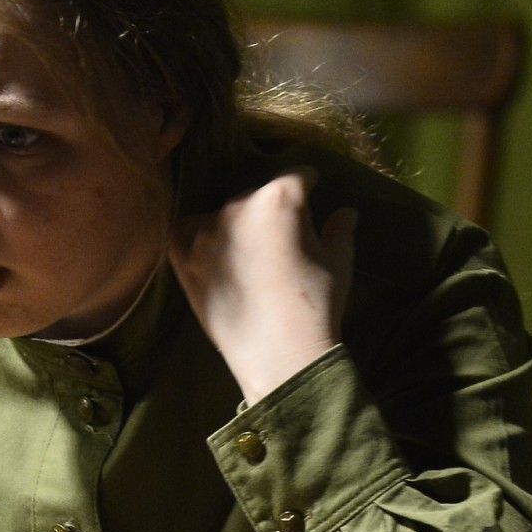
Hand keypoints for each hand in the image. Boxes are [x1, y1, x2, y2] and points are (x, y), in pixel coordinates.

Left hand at [167, 167, 356, 402]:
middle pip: (257, 195)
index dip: (308, 184)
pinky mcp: (184, 258)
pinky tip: (214, 250)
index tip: (312, 190)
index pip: (296, 176)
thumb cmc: (317, 306)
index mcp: (280, 198)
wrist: (280, 356)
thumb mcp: (338, 264)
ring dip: (238, 224)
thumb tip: (347, 212)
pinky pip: (186, 232)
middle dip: (271, 208)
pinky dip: (198, 236)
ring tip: (251, 251)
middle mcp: (238, 206)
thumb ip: (340, 232)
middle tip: (282, 235)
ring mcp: (206, 231)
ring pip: (224, 214)